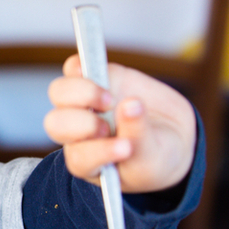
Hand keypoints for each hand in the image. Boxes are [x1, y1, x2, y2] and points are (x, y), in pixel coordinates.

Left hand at [43, 55, 196, 192]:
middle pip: (55, 124)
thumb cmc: (156, 157)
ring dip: (82, 93)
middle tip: (108, 127)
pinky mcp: (96, 79)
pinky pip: (74, 67)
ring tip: (109, 100)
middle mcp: (78, 133)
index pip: (78, 158)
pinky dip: (80, 65)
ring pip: (59, 93)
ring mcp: (84, 104)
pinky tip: (97, 70)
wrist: (172, 136)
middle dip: (81, 124)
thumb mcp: (153, 158)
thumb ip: (140, 138)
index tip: (126, 148)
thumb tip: (131, 104)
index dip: (98, 152)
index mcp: (87, 162)